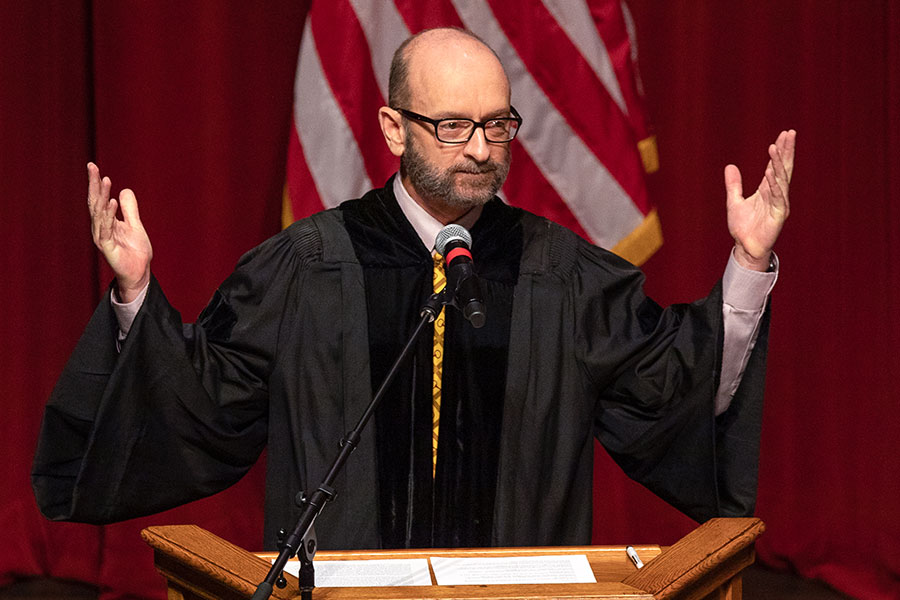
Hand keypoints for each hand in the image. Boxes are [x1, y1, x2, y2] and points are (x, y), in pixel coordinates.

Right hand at [87, 162, 152, 301]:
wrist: (139, 272)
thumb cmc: (135, 251)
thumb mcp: (135, 225)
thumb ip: (129, 209)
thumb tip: (124, 190)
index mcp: (106, 222)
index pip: (98, 199)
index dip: (96, 183)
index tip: (93, 166)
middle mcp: (100, 228)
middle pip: (94, 202)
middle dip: (93, 184)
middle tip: (92, 167)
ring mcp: (102, 237)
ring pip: (99, 213)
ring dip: (102, 196)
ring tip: (106, 180)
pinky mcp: (107, 247)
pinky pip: (106, 229)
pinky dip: (108, 215)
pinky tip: (111, 203)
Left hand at [725, 130, 795, 270]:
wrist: (745, 247)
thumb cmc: (743, 227)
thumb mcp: (734, 201)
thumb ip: (734, 184)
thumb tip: (730, 165)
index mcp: (767, 189)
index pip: (775, 166)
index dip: (780, 151)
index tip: (784, 134)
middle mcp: (776, 194)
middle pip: (783, 168)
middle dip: (786, 151)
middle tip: (790, 133)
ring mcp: (779, 203)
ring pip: (781, 179)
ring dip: (778, 163)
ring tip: (775, 147)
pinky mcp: (778, 215)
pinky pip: (777, 197)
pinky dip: (774, 185)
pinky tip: (770, 172)